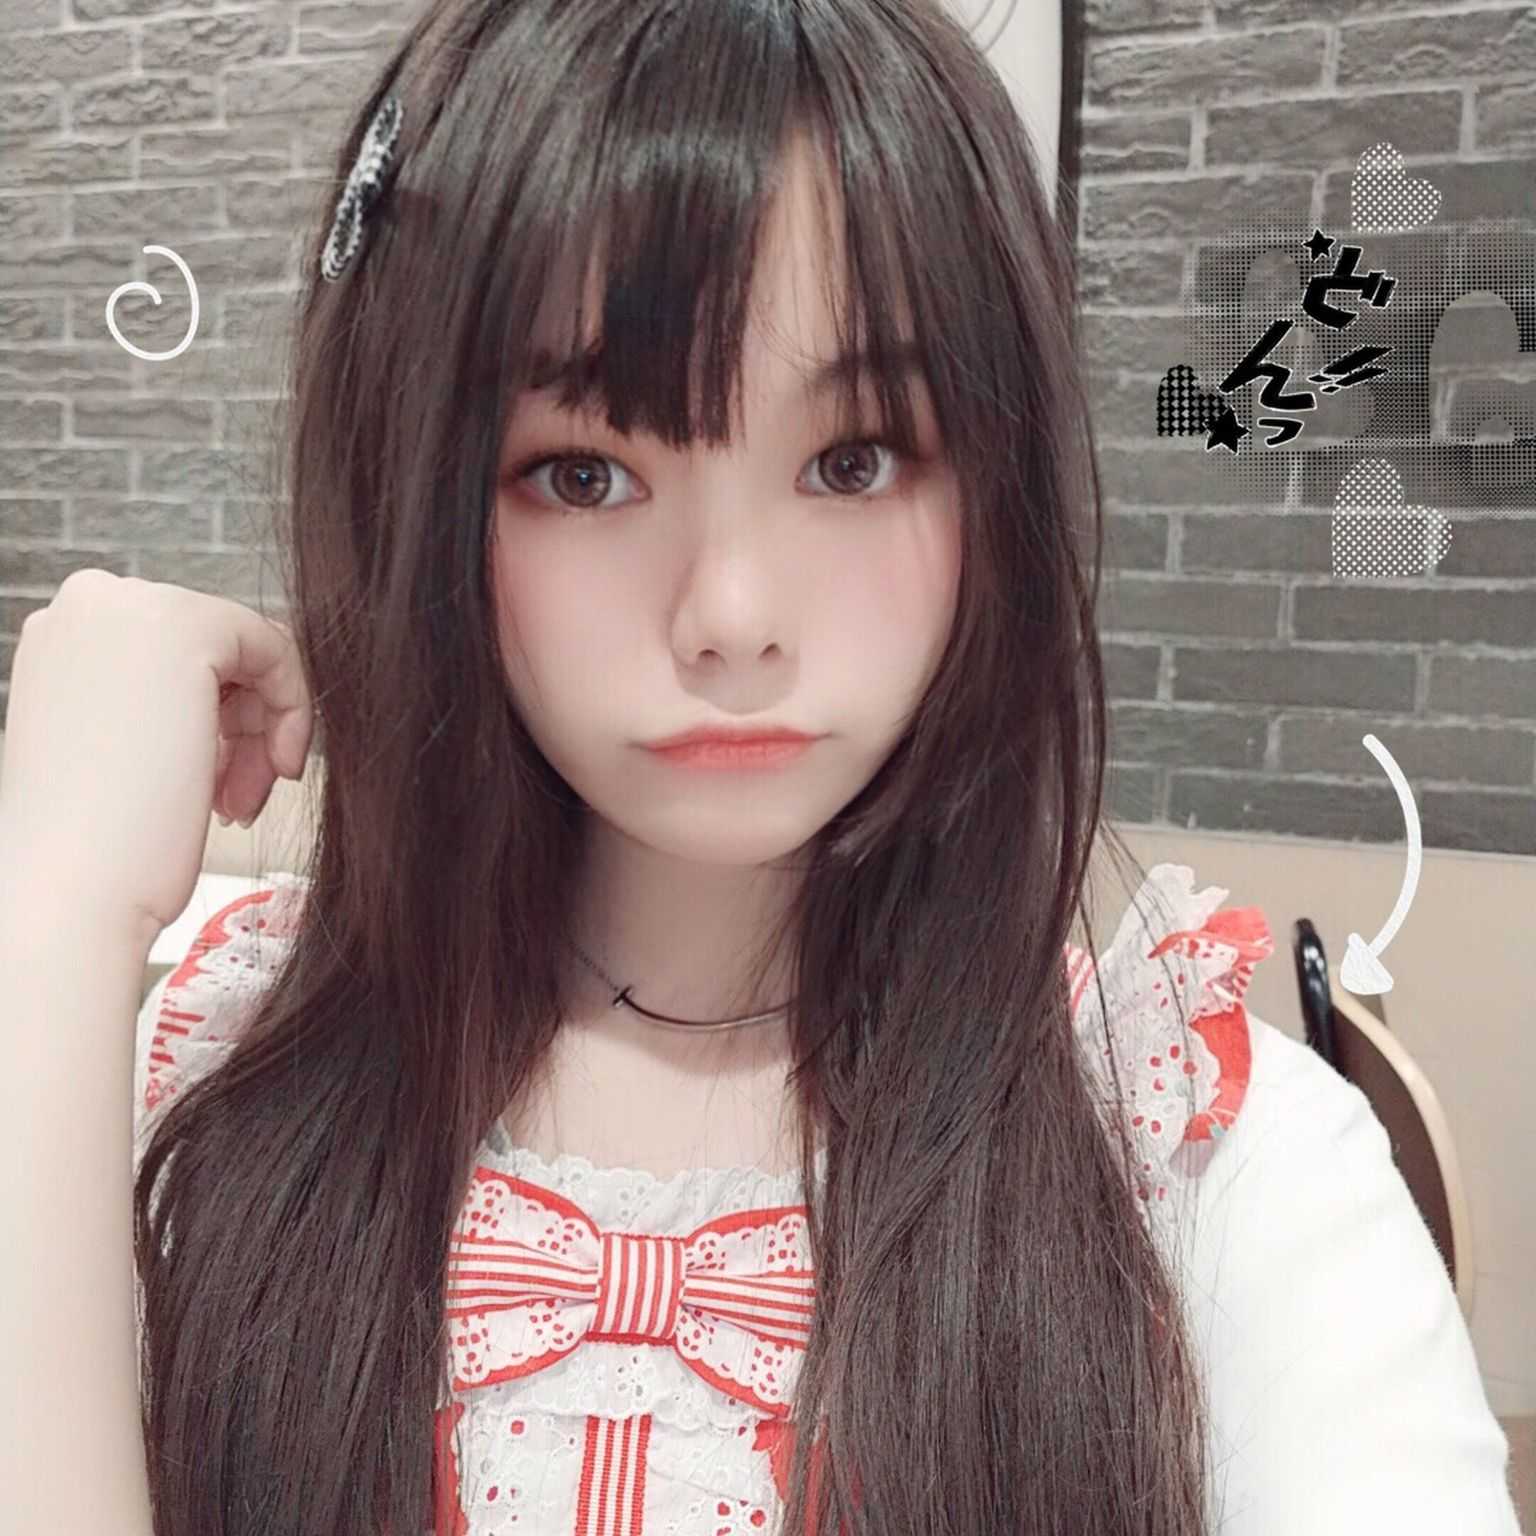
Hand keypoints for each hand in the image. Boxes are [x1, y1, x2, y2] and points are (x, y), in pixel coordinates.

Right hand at [0, 569, 314, 950]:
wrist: (68, 891)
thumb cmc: (94, 843)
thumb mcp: (125, 745)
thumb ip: (161, 700)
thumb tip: (221, 689)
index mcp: (65, 635)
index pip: (182, 658)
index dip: (219, 722)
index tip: (225, 783)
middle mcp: (89, 604)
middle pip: (218, 653)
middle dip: (240, 731)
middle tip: (240, 799)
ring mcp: (131, 605)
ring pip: (249, 656)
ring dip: (257, 736)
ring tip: (240, 802)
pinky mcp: (185, 625)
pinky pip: (277, 650)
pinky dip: (291, 711)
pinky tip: (274, 769)